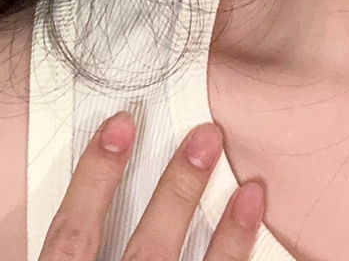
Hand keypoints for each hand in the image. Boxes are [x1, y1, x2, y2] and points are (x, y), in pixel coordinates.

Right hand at [38, 111, 263, 259]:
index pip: (71, 239)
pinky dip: (238, 254)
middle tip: (207, 135)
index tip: (121, 123)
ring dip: (226, 235)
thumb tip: (98, 183)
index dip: (94, 178)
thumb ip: (79, 245)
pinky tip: (254, 213)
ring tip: (250, 186)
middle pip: (146, 252)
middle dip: (177, 192)